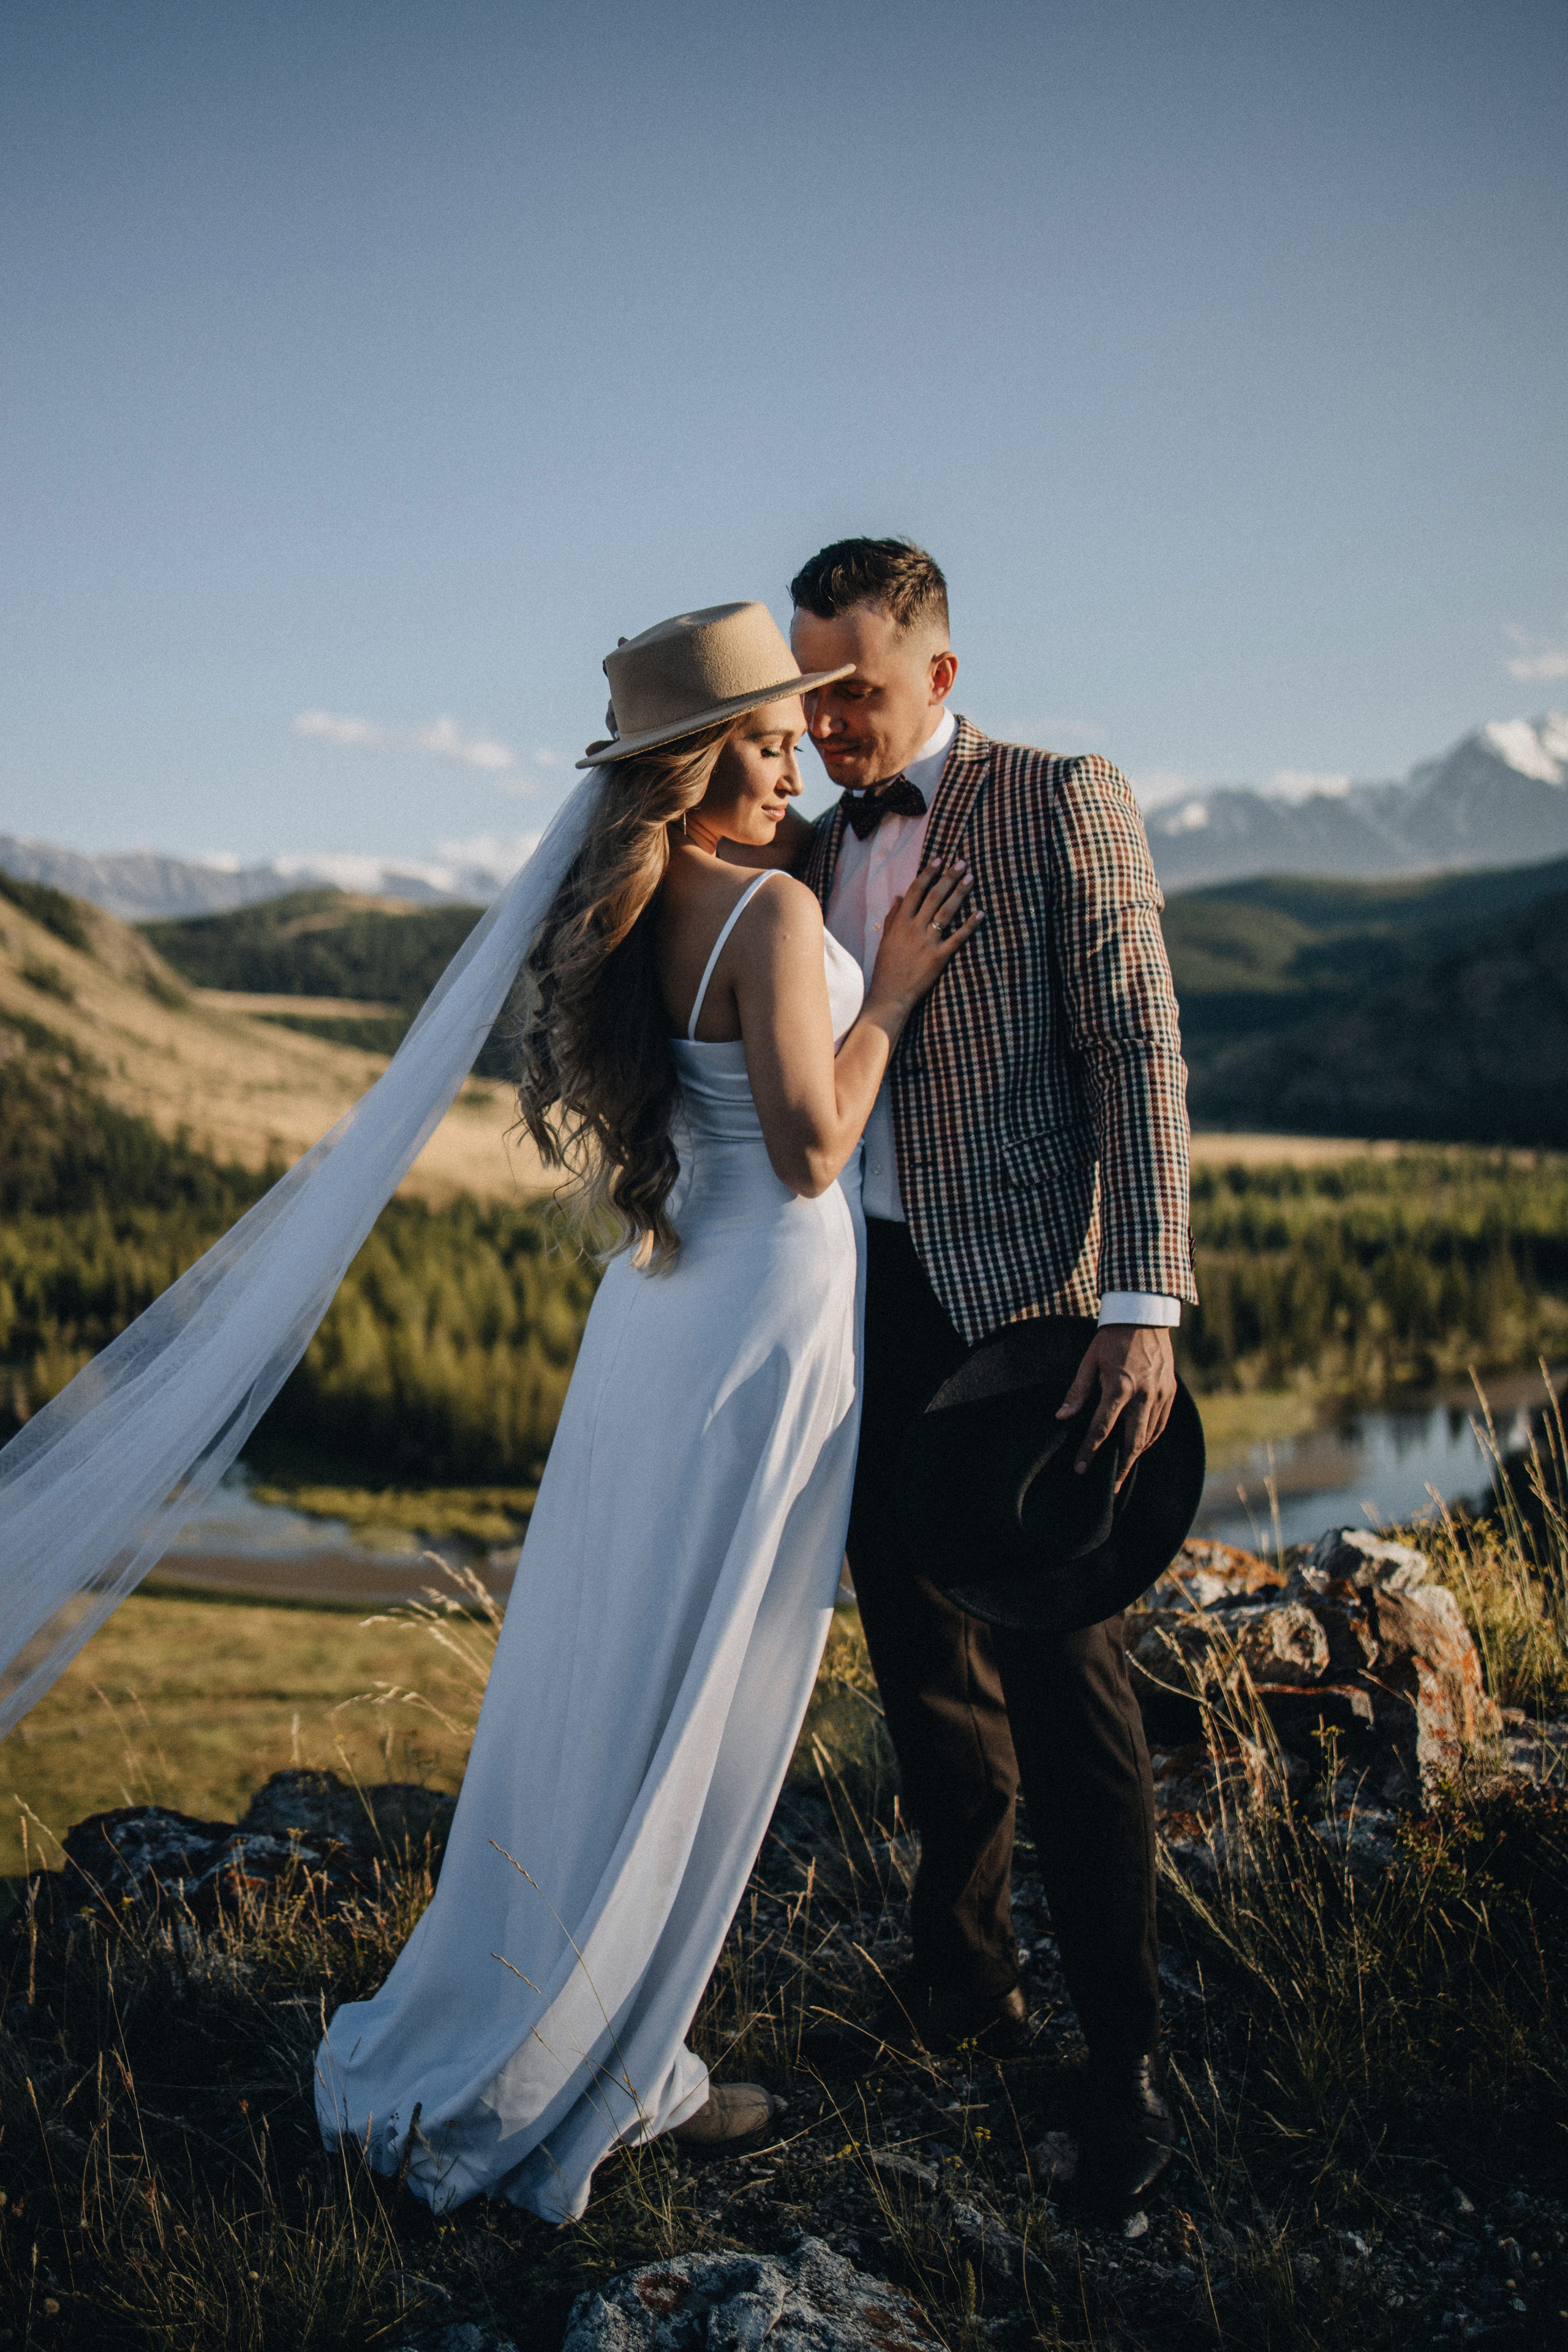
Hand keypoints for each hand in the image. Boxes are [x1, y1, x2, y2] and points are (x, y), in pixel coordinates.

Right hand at [865, 859, 981, 1015]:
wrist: (890, 995)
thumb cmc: (886, 968)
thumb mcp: (886, 940)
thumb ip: (893, 917)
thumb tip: (899, 896)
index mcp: (900, 923)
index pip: (915, 891)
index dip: (928, 873)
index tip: (939, 859)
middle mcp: (914, 929)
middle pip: (933, 896)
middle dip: (948, 877)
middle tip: (962, 862)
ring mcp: (927, 943)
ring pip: (945, 912)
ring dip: (959, 893)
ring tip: (971, 878)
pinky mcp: (939, 958)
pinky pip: (957, 938)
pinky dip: (970, 925)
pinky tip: (980, 913)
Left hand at [1056, 1324, 1176, 1489]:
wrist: (1144, 1316)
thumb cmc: (1111, 1339)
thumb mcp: (1089, 1361)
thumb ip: (1077, 1392)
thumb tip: (1062, 1417)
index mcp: (1120, 1386)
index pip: (1102, 1428)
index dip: (1090, 1451)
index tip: (1080, 1469)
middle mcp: (1143, 1394)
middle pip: (1132, 1442)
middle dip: (1120, 1467)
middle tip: (1109, 1487)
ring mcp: (1160, 1394)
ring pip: (1149, 1436)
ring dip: (1135, 1456)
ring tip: (1122, 1473)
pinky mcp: (1170, 1392)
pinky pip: (1161, 1424)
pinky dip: (1150, 1440)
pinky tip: (1140, 1448)